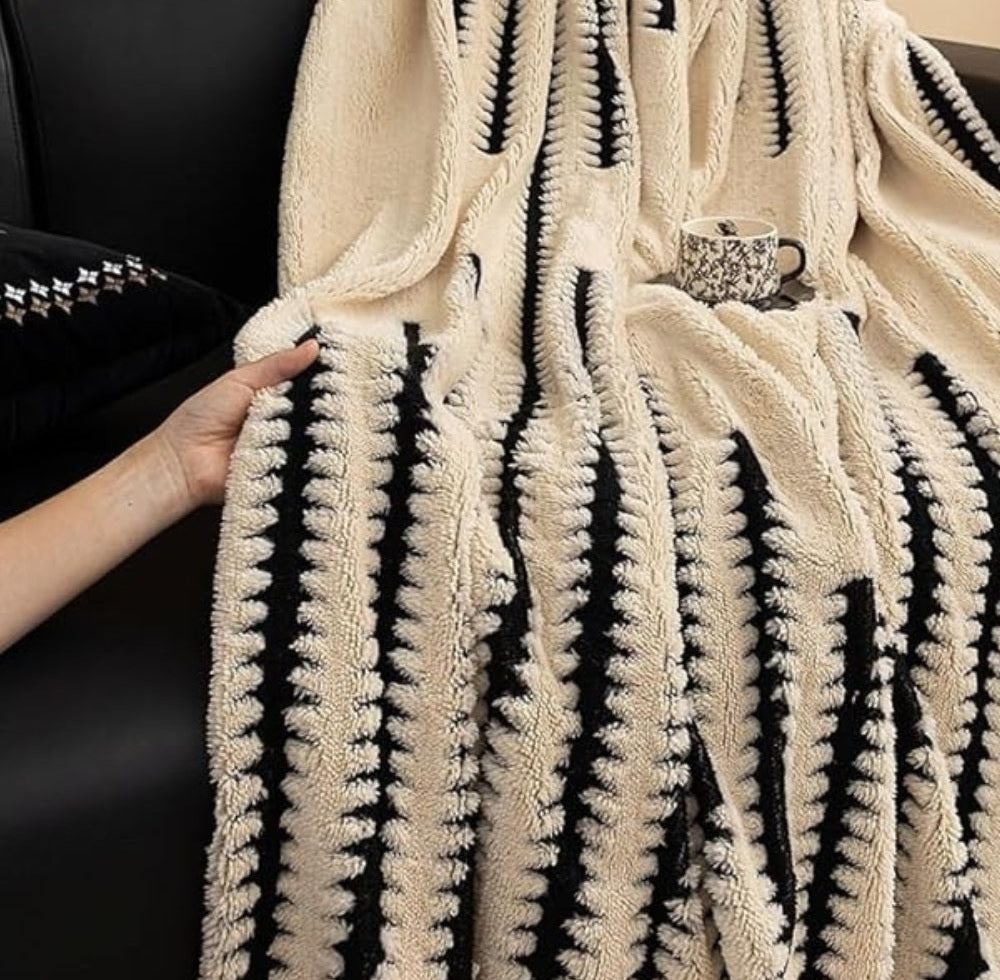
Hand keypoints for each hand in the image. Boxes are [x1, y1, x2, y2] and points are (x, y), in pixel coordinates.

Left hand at [151, 338, 320, 508]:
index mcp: (271, 396)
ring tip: (291, 425)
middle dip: (318, 405)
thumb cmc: (201, 419)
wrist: (183, 462)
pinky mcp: (285, 472)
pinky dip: (301, 456)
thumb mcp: (240, 380)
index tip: (337, 370)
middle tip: (322, 399)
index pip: (305, 384)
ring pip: (311, 436)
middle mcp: (281, 421)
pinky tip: (295, 448)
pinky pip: (303, 462)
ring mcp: (284, 447)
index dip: (320, 377)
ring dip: (306, 431)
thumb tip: (311, 347)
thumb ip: (276, 365)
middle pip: (312, 410)